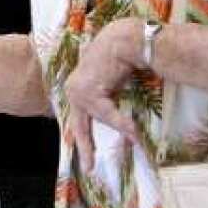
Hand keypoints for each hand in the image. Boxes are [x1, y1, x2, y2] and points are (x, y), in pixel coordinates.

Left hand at [64, 18, 141, 172]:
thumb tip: (120, 127)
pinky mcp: (90, 91)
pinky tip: (133, 134)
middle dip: (85, 147)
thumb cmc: (121, 59)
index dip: (83, 138)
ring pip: (99, 118)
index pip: (78, 119)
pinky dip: (121, 123)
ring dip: (118, 127)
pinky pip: (107, 113)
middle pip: (79, 125)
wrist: (125, 39)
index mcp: (76, 89)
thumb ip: (107, 102)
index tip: (88, 156)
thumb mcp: (111, 85)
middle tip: (89, 167)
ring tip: (135, 141)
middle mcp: (73, 90)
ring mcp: (79, 91)